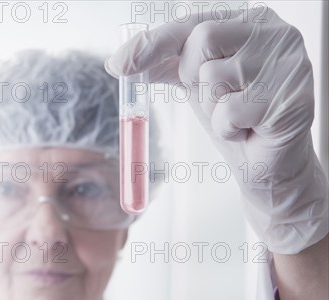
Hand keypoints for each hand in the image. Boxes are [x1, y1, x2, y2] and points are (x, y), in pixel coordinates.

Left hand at [106, 7, 327, 253]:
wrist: (268, 166)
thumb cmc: (236, 118)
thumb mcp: (196, 85)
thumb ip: (165, 65)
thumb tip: (118, 61)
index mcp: (252, 22)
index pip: (192, 24)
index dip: (153, 43)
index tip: (120, 65)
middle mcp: (276, 34)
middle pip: (203, 40)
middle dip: (193, 77)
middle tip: (215, 98)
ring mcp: (290, 64)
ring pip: (215, 77)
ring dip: (214, 108)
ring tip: (238, 117)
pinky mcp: (294, 98)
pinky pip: (231, 111)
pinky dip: (229, 129)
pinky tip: (251, 131)